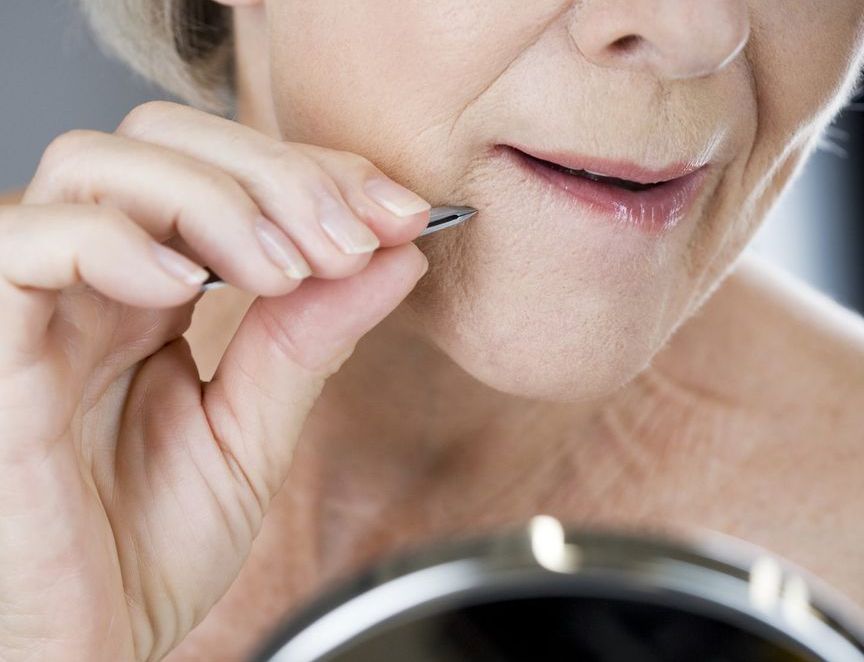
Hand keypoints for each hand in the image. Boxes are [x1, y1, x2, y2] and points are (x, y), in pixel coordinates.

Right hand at [0, 101, 430, 661]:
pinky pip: (26, 241)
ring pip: (99, 166)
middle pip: (164, 142)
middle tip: (349, 239)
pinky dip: (117, 241)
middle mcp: (95, 281)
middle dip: (275, 174)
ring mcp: (39, 305)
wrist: (84, 643)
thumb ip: (313, 338)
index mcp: (155, 292)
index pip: (226, 173)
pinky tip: (188, 287)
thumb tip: (396, 256)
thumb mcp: (255, 432)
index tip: (397, 213)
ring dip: (214, 200)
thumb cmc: (149, 549)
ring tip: (283, 271)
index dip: (314, 173)